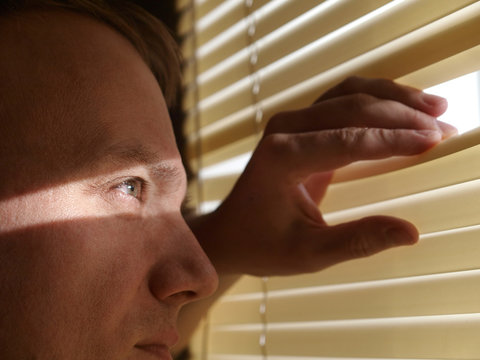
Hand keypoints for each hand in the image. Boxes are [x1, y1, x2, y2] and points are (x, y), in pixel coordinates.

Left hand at [192, 77, 455, 275]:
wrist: (230, 233)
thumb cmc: (262, 244)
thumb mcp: (309, 253)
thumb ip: (358, 240)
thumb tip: (410, 232)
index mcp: (282, 158)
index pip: (347, 140)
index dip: (393, 139)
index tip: (433, 140)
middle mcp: (284, 130)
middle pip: (351, 108)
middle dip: (401, 116)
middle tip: (443, 128)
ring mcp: (290, 123)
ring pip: (348, 94)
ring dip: (392, 98)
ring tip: (435, 107)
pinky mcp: (299, 126)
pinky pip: (341, 100)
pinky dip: (375, 99)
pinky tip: (403, 106)